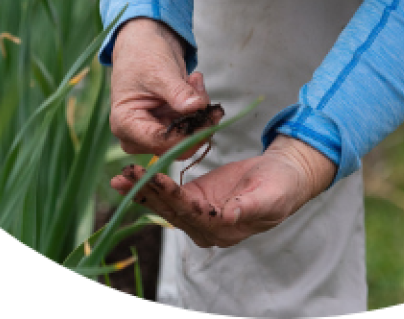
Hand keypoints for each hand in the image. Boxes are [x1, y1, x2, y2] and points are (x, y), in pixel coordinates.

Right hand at [109, 17, 218, 158]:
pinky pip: (191, 125)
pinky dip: (198, 105)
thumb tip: (197, 107)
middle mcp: (137, 135)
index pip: (160, 142)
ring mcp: (153, 130)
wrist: (143, 42)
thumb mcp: (160, 71)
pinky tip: (193, 82)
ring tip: (195, 80)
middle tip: (206, 94)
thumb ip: (178, 92)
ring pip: (187, 136)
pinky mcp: (167, 124)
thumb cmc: (143, 55)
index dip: (188, 136)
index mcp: (125, 124)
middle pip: (175, 145)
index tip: (211, 119)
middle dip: (197, 122)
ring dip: (199, 111)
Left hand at [110, 135, 336, 247]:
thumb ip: (252, 206)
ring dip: (143, 189)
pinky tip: (133, 176)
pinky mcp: (196, 198)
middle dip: (148, 193)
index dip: (174, 199)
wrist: (284, 177)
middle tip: (125, 176)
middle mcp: (207, 227)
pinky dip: (151, 184)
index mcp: (225, 228)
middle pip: (172, 212)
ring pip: (166, 205)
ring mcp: (199, 214)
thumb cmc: (282, 187)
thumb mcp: (272, 196)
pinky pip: (169, 194)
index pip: (194, 215)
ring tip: (120, 176)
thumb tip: (231, 215)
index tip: (156, 181)